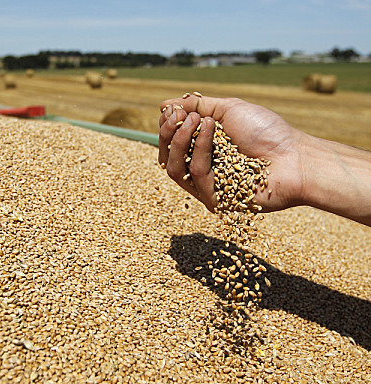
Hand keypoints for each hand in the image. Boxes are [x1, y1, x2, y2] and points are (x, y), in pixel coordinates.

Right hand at [158, 95, 305, 212]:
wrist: (296, 156)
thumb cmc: (267, 132)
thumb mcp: (228, 109)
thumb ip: (197, 106)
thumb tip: (164, 105)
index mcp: (202, 152)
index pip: (170, 144)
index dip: (166, 126)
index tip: (173, 110)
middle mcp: (201, 171)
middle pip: (167, 157)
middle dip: (168, 133)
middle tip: (180, 115)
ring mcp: (207, 188)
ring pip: (174, 169)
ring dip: (180, 140)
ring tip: (197, 120)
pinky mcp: (216, 200)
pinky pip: (198, 174)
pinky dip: (201, 148)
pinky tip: (211, 129)